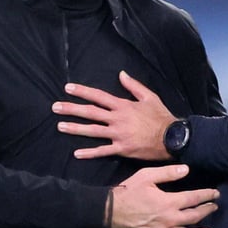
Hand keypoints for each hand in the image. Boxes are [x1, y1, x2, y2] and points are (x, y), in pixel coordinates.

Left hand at [54, 70, 175, 160]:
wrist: (173, 138)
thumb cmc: (161, 117)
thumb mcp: (150, 97)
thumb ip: (133, 86)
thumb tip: (121, 74)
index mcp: (123, 105)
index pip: (98, 96)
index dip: (82, 91)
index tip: (68, 88)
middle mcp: (118, 119)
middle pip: (90, 113)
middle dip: (71, 109)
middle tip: (55, 107)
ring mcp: (118, 135)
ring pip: (92, 131)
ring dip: (75, 128)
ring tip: (60, 126)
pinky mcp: (122, 149)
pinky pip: (103, 152)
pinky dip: (89, 153)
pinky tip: (77, 154)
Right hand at [110, 165, 217, 227]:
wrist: (110, 211)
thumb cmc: (128, 191)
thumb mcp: (147, 176)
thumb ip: (168, 173)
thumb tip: (187, 170)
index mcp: (169, 202)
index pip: (194, 198)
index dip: (206, 195)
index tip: (215, 194)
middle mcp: (170, 220)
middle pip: (194, 217)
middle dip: (206, 211)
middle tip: (214, 207)